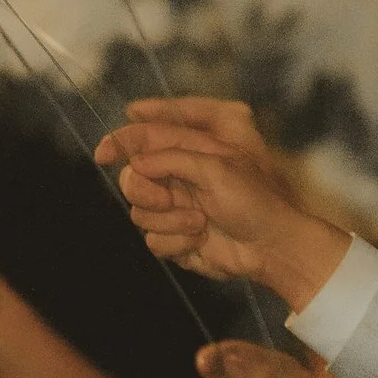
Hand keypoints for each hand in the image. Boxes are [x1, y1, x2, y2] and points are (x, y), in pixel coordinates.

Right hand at [97, 97, 349, 305]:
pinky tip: (201, 241)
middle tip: (166, 197)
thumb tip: (133, 163)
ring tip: (200, 223)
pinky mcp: (176, 233)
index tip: (105, 152)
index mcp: (201, 140)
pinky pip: (152, 238)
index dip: (126, 137)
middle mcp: (186, 167)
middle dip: (146, 189)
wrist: (271, 247)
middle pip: (135, 173)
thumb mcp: (213, 166)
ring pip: (139, 210)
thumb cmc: (254, 200)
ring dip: (169, 219)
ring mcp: (179, 202)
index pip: (152, 130)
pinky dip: (176, 241)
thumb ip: (168, 157)